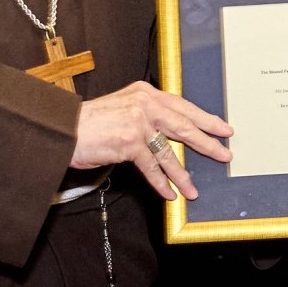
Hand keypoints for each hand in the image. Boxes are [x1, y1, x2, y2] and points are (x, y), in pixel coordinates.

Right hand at [73, 81, 232, 200]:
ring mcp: (137, 122)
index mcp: (144, 92)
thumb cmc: (90, 123)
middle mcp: (144, 104)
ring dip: (183, 174)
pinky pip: (151, 167)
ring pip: (169, 152)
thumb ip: (145, 114)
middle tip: (224, 153)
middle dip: (207, 142)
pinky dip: (161, 182)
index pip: (182, 105)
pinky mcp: (129, 142)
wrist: (63, 130)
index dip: (204, 118)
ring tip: (194, 189)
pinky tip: (170, 194)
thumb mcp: (123, 108)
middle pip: (184, 125)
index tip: (222, 128)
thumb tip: (170, 133)